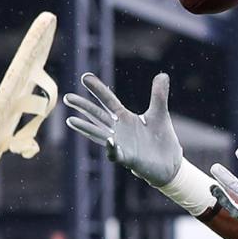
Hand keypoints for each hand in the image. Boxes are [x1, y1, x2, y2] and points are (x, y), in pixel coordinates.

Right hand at [64, 72, 182, 186]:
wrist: (170, 164)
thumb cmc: (161, 139)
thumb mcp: (160, 113)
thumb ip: (158, 95)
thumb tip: (162, 75)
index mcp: (125, 118)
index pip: (108, 100)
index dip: (98, 89)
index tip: (85, 77)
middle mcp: (119, 130)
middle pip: (98, 116)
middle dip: (83, 107)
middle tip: (67, 97)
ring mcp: (121, 145)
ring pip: (99, 134)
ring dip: (85, 128)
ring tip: (69, 120)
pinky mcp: (128, 159)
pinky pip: (116, 154)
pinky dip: (112, 148)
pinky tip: (110, 141)